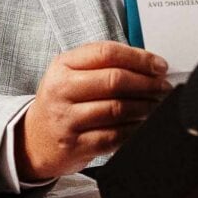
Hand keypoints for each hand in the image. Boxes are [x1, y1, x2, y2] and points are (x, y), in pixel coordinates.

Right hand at [17, 41, 171, 180]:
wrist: (34, 140)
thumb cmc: (61, 104)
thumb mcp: (70, 75)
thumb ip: (102, 65)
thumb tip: (148, 65)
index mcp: (62, 66)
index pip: (106, 52)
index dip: (139, 58)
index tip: (159, 66)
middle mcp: (61, 90)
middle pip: (114, 80)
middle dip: (147, 83)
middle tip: (163, 87)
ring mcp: (66, 119)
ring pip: (117, 109)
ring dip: (145, 107)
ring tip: (156, 105)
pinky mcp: (75, 145)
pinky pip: (114, 136)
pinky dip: (134, 130)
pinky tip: (142, 125)